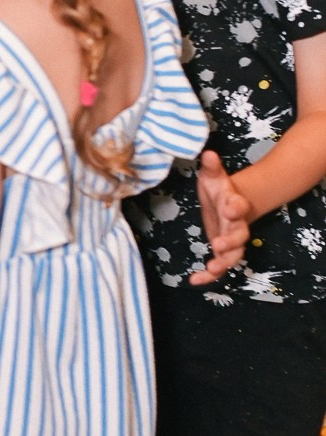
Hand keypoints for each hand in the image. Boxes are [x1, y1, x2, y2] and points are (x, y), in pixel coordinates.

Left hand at [191, 149, 252, 283]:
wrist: (227, 204)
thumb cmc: (218, 190)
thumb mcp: (213, 177)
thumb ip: (211, 167)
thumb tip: (207, 154)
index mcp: (235, 204)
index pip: (239, 205)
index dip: (236, 206)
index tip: (230, 207)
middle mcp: (237, 225)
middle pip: (239, 235)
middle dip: (231, 240)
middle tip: (219, 244)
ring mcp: (231, 241)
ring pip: (233, 256)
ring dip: (223, 262)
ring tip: (211, 267)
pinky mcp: (222, 253)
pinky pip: (218, 268)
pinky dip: (209, 276)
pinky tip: (194, 281)